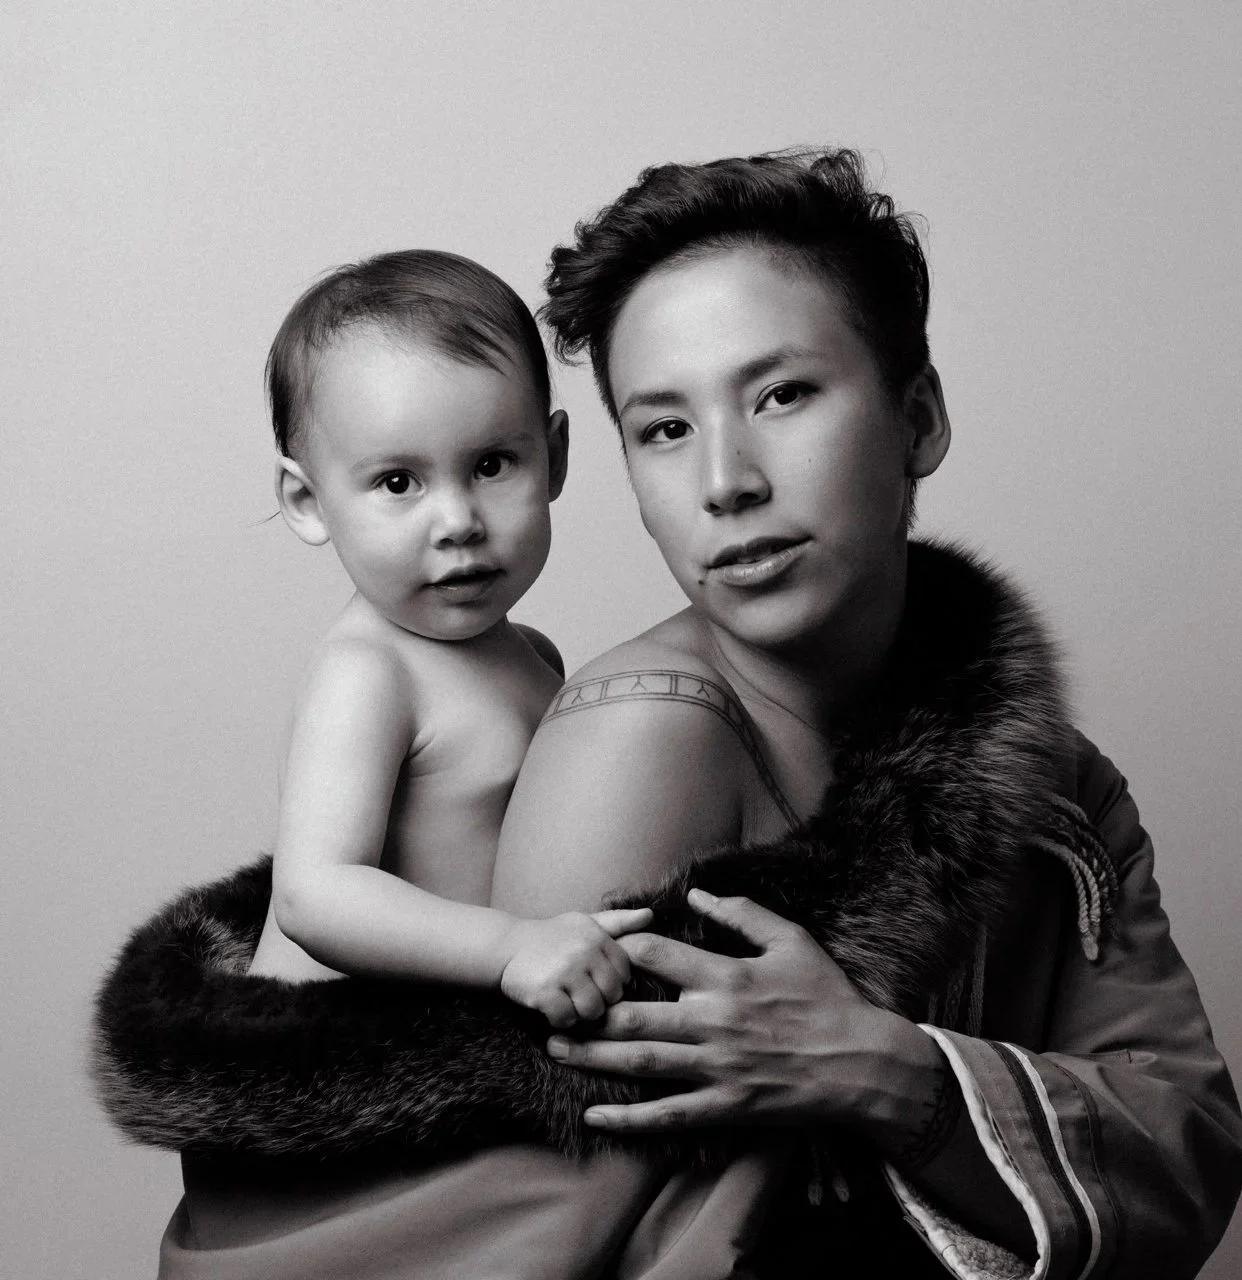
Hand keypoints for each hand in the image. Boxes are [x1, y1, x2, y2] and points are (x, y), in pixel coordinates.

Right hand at [500, 908, 652, 1027]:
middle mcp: (583, 952)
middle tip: (581, 996)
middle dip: (600, 1001)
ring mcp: (564, 971)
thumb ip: (619, 922)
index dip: (613, 984)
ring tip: (568, 1003)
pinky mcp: (545, 991)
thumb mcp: (585, 923)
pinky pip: (567, 1018)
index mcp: (597, 937)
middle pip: (612, 995)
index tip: (596, 982)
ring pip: (592, 1010)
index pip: (625, 974)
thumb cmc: (551, 937)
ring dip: (581, 1014)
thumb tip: (651, 915)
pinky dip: (561, 1020)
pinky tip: (553, 1009)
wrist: (506, 946)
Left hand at [546, 889, 928, 1133]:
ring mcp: (717, 1067)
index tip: (595, 946)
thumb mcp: (791, 941)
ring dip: (592, 1056)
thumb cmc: (827, 996)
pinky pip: (668, 1114)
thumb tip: (695, 895)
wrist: (862, 1062)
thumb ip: (742, 914)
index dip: (621, 949)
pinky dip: (629, 1118)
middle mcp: (713, 1021)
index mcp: (726, 977)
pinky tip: (595, 1115)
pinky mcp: (725, 1104)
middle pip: (633, 1014)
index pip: (657, 957)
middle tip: (550, 1006)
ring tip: (554, 1049)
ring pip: (641, 1062)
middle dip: (587, 1010)